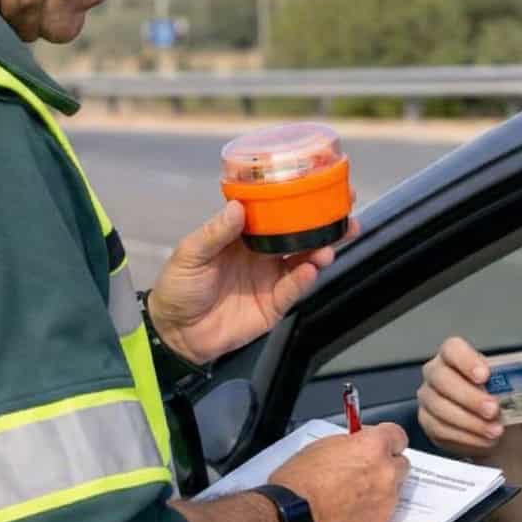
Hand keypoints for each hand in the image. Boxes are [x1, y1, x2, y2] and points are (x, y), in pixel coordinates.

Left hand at [147, 201, 357, 363]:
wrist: (175, 333)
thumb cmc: (178, 287)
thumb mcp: (190, 254)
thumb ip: (215, 233)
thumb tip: (238, 208)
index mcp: (244, 235)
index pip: (277, 213)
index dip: (299, 201)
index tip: (320, 188)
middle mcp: (262, 254)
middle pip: (300, 236)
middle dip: (325, 226)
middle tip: (346, 216)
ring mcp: (270, 279)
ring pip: (304, 261)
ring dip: (320, 251)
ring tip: (328, 246)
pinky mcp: (272, 305)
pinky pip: (293, 290)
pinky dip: (303, 279)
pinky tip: (311, 269)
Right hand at [269, 424, 409, 521]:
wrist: (292, 520)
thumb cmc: (300, 483)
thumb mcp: (322, 446)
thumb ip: (350, 444)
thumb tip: (357, 445)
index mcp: (373, 447)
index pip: (398, 436)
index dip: (387, 440)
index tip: (378, 444)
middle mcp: (386, 473)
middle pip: (400, 464)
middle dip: (386, 466)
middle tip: (365, 470)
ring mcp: (386, 501)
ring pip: (393, 491)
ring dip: (380, 490)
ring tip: (352, 496)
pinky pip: (383, 514)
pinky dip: (372, 513)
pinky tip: (350, 513)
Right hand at [417, 336, 521, 459]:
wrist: (490, 420)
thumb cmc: (495, 393)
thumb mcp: (503, 382)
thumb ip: (505, 379)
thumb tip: (519, 383)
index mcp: (453, 354)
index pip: (452, 349)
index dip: (466, 361)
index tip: (485, 375)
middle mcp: (435, 372)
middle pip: (443, 379)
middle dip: (470, 397)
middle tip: (493, 410)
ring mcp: (428, 397)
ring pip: (440, 407)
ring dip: (471, 422)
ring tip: (494, 430)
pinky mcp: (427, 421)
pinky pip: (440, 429)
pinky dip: (466, 436)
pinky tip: (483, 439)